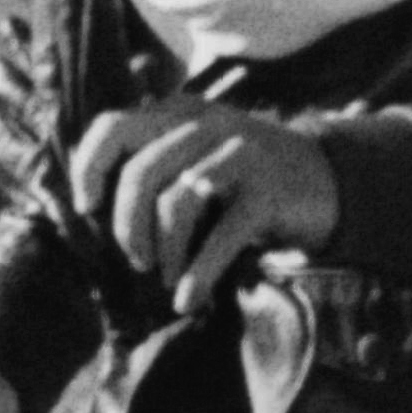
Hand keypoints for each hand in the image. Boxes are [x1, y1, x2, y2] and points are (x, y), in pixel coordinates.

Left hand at [71, 102, 339, 315]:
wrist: (322, 179)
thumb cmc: (240, 178)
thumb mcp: (196, 153)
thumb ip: (153, 160)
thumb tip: (91, 203)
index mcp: (179, 113)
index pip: (113, 126)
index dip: (89, 167)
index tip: (88, 206)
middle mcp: (207, 125)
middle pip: (141, 173)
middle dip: (128, 227)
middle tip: (138, 260)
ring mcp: (241, 154)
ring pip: (176, 202)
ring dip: (163, 251)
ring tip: (166, 276)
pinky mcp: (267, 191)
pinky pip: (221, 235)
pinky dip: (198, 273)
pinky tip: (186, 299)